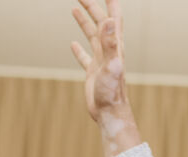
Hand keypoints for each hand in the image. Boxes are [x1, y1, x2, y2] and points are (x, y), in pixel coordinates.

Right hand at [71, 0, 141, 156]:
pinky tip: (72, 44)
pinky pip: (85, 57)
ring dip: (84, 22)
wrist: (110, 114)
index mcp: (115, 46)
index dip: (110, 2)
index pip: (113, 17)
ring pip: (92, 36)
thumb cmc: (112, 92)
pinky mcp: (93, 73)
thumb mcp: (111, 65)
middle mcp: (109, 51)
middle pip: (100, 22)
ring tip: (75, 8)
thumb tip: (109, 21)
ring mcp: (101, 61)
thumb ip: (111, 43)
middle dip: (92, 6)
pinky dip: (78, 49)